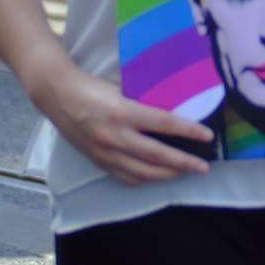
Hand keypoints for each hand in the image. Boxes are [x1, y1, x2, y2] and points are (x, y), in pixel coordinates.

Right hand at [36, 62, 213, 183]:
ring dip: (167, 175)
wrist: (56, 95)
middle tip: (204, 167)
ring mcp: (105, 152)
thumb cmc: (91, 86)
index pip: (164, 124)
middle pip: (157, 155)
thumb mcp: (120, 88)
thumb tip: (170, 115)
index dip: (189, 131)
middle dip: (184, 163)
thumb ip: (141, 104)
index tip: (208, 136)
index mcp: (122, 111)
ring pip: (142, 172)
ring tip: (185, 173)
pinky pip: (126, 177)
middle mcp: (115, 136)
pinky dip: (145, 179)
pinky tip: (157, 176)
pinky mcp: (97, 161)